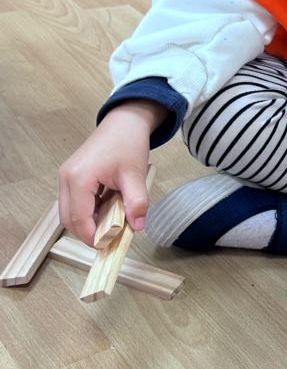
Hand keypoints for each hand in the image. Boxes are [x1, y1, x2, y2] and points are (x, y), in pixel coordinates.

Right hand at [58, 100, 165, 244]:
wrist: (124, 121)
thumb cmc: (127, 143)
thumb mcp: (135, 175)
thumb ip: (137, 203)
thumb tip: (137, 227)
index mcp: (79, 178)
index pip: (79, 219)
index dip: (92, 237)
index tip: (108, 246)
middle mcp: (66, 178)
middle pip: (68, 219)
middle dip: (87, 233)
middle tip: (110, 239)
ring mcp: (66, 176)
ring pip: (69, 211)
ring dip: (88, 222)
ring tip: (111, 224)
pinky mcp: (71, 175)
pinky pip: (74, 201)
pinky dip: (88, 210)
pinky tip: (108, 210)